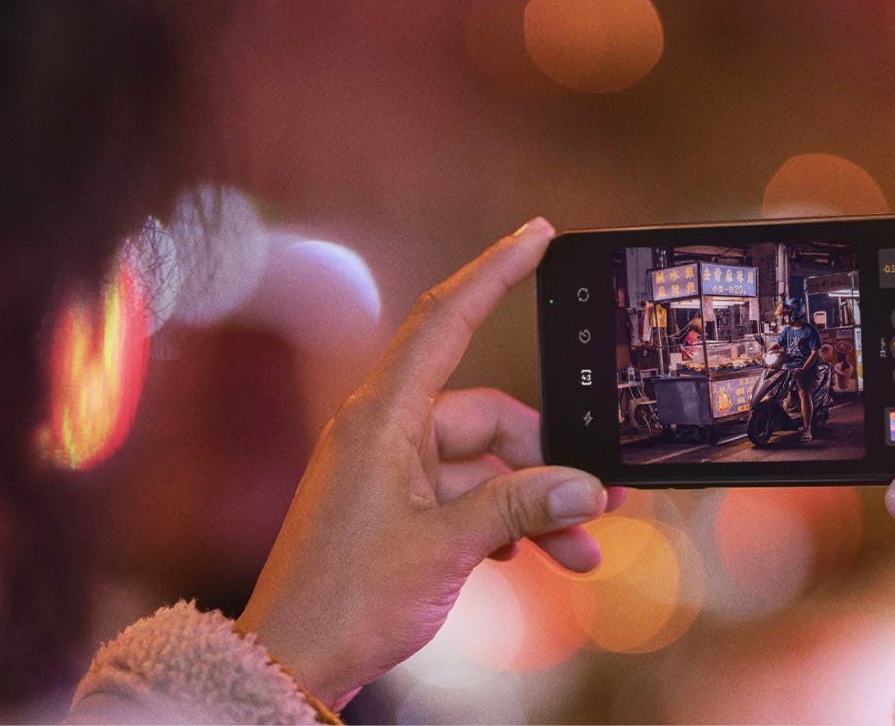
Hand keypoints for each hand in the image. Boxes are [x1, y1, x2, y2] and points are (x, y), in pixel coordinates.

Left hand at [234, 218, 623, 708]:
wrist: (295, 661)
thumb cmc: (346, 598)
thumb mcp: (448, 545)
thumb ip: (521, 505)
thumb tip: (585, 485)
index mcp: (382, 418)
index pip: (445, 320)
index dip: (493, 271)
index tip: (536, 235)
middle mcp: (386, 433)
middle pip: (490, 417)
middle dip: (548, 461)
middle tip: (599, 503)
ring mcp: (391, 472)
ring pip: (486, 466)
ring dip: (534, 505)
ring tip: (578, 552)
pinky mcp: (398, 508)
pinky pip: (468, 496)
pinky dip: (505, 520)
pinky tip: (530, 557)